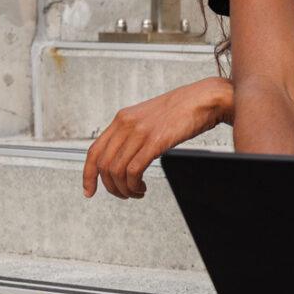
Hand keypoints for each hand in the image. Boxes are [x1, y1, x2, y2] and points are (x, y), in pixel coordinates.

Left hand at [83, 77, 232, 198]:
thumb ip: (133, 133)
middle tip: (123, 194)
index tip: (89, 190)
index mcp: (122, 118)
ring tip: (136, 192)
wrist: (204, 98)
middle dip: (110, 187)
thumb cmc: (183, 109)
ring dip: (124, 189)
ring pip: (117, 171)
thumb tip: (124, 156)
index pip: (94, 151)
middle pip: (104, 165)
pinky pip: (134, 170)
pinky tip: (143, 186)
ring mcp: (140, 132)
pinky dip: (134, 185)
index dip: (88, 175)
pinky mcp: (155, 141)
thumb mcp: (149, 118)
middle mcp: (126, 124)